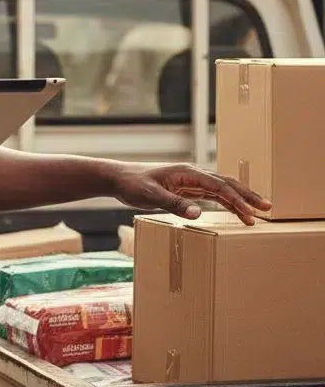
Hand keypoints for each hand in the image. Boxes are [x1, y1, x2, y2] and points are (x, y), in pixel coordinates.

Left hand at [110, 162, 270, 225]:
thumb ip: (174, 204)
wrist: (118, 178)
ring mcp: (189, 180)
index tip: (252, 212)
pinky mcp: (184, 188)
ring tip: (256, 212)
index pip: (219, 186)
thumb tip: (198, 213)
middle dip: (247, 196)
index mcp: (187, 172)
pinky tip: (234, 210)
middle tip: (268, 208)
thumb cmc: (133, 185)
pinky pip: (210, 194)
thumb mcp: (151, 196)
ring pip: (221, 189)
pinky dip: (224, 201)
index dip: (237, 199)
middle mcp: (192, 174)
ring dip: (238, 200)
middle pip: (226, 184)